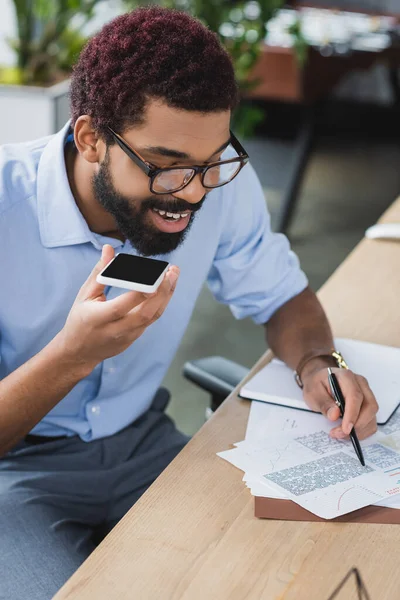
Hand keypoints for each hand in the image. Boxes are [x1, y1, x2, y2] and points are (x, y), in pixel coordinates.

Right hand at [59, 245, 178, 372]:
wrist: (80, 352)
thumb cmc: (80, 319)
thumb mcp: (85, 295)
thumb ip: (99, 272)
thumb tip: (109, 248)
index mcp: (99, 318)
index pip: (122, 305)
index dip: (140, 293)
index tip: (155, 277)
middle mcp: (116, 329)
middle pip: (145, 313)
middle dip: (162, 292)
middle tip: (172, 272)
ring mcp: (128, 336)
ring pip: (152, 316)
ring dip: (166, 295)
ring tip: (173, 276)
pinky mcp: (135, 338)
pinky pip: (151, 319)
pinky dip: (160, 303)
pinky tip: (166, 288)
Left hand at [301, 359, 377, 439]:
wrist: (319, 380)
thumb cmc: (317, 384)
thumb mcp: (312, 392)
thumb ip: (323, 403)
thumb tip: (335, 415)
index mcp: (346, 377)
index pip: (355, 396)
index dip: (352, 415)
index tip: (345, 429)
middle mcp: (360, 383)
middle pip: (369, 406)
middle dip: (357, 425)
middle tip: (340, 434)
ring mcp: (366, 393)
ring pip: (372, 415)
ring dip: (360, 429)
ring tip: (341, 433)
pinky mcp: (367, 403)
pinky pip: (372, 419)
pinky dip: (363, 430)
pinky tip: (349, 432)